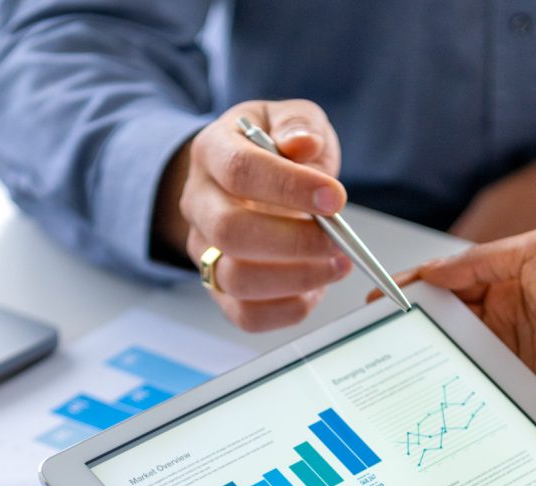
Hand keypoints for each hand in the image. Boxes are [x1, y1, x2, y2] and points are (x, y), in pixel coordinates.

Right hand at [153, 99, 351, 330]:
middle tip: (337, 241)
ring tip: (336, 265)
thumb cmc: (272, 150)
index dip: (289, 187)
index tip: (335, 198)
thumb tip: (304, 145)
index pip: (239, 171)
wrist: (245, 182)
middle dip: (293, 242)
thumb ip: (299, 125)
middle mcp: (198, 205)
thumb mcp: (288, 119)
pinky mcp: (220, 290)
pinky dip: (287, 310)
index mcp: (211, 152)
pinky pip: (246, 315)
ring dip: (295, 279)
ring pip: (235, 280)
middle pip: (230, 232)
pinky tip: (315, 289)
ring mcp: (204, 252)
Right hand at [387, 227, 535, 437]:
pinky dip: (441, 370)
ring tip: (392, 344)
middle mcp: (502, 312)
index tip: (385, 292)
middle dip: (410, 313)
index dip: (416, 282)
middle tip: (378, 320)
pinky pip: (461, 373)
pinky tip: (422, 370)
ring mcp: (499, 348)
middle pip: (442, 310)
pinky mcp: (499, 380)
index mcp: (510, 276)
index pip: (451, 276)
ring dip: (421, 342)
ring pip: (446, 342)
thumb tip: (436, 271)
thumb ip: (487, 255)